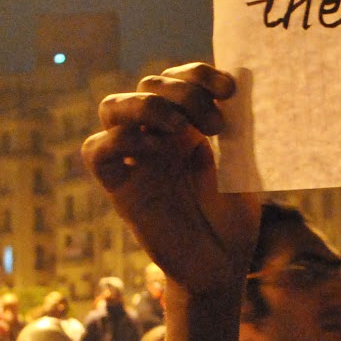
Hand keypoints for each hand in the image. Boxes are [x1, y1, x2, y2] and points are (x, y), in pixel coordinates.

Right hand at [82, 64, 260, 297]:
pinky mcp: (119, 189)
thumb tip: (240, 78)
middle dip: (183, 92)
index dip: (198, 74)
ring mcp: (136, 160)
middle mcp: (157, 137)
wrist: (221, 266)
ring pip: (112, 106)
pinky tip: (155, 149)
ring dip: (146, 105)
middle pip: (148, 85)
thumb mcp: (243, 167)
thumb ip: (236, 128)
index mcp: (187, 126)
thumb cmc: (234, 219)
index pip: (178, 78)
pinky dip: (119, 140)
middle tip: (216, 124)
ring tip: (181, 127)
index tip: (230, 90)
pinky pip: (96, 150)